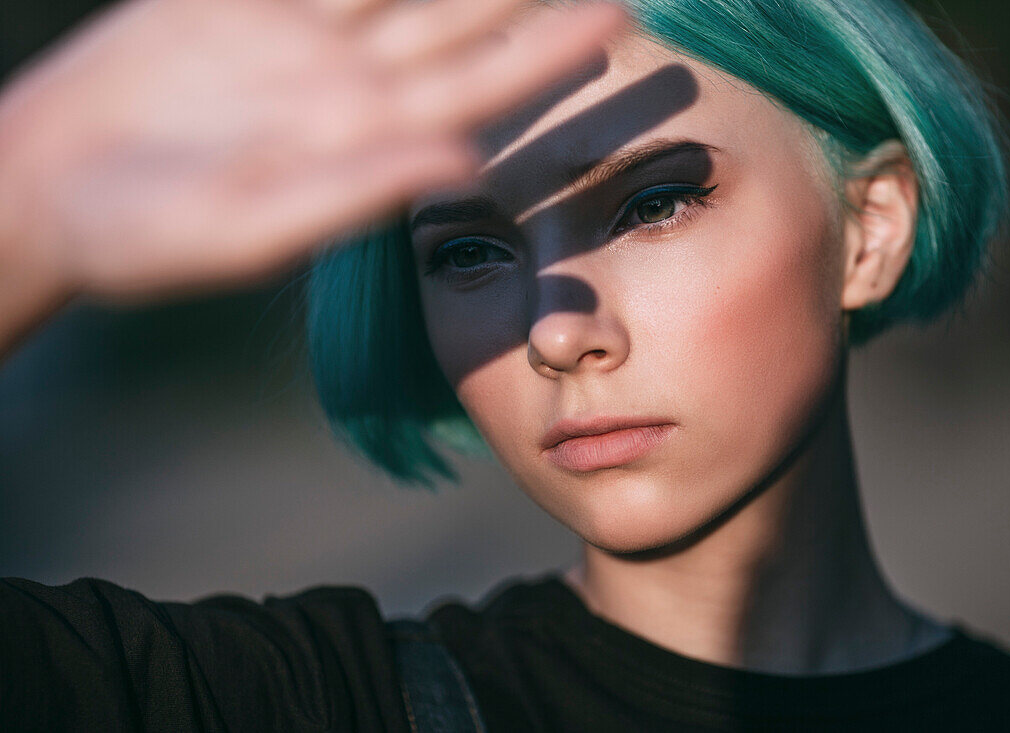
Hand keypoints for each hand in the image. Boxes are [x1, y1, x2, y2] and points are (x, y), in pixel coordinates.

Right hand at [0, 0, 624, 300]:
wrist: (40, 187)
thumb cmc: (138, 235)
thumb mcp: (248, 229)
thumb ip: (354, 196)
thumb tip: (461, 167)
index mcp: (364, 144)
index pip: (479, 92)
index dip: (548, 57)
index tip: (614, 22)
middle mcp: (351, 86)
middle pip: (462, 22)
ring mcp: (304, 36)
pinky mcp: (248, 0)